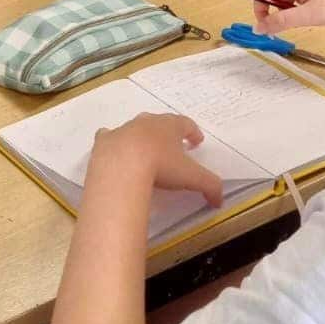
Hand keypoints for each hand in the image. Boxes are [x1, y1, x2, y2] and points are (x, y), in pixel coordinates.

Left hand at [92, 113, 223, 206]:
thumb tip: (219, 201)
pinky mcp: (105, 140)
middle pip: (160, 123)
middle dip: (168, 133)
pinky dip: (114, 141)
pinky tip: (116, 150)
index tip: (197, 141)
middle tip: (173, 146)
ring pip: (136, 128)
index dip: (193, 132)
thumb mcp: (193, 178)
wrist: (121, 167)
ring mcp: (124, 129)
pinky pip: (110, 136)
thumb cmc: (162, 167)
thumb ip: (210, 187)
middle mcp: (147, 122)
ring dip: (142, 137)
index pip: (186, 124)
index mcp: (170, 126)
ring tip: (145, 151)